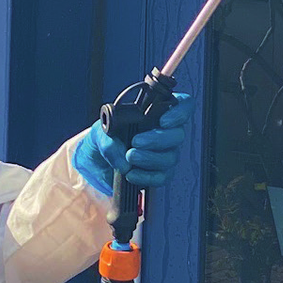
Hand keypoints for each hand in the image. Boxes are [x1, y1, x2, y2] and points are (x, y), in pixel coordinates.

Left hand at [73, 91, 194, 195]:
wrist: (99, 162)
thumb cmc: (105, 138)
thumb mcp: (99, 131)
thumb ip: (107, 139)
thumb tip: (123, 157)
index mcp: (157, 111)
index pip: (183, 105)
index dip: (180, 112)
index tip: (163, 121)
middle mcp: (166, 131)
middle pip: (178, 134)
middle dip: (157, 139)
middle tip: (136, 141)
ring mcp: (165, 153)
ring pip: (171, 157)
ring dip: (149, 158)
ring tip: (129, 157)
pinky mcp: (160, 173)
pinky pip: (162, 176)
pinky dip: (146, 176)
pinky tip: (131, 173)